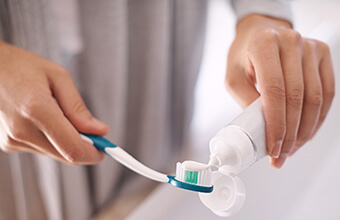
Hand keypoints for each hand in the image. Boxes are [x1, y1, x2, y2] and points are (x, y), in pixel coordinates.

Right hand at [0, 40, 108, 163]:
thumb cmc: (20, 66)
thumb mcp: (57, 77)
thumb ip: (79, 108)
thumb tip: (99, 130)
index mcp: (36, 110)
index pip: (72, 149)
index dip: (93, 154)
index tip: (105, 150)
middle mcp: (21, 131)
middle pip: (65, 155)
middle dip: (83, 146)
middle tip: (90, 129)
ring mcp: (12, 140)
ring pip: (55, 153)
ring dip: (65, 140)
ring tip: (56, 112)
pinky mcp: (8, 144)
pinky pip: (41, 148)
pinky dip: (51, 138)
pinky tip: (42, 118)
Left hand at [226, 14, 334, 167]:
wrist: (260, 32)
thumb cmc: (244, 55)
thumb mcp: (233, 76)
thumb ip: (246, 101)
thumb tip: (261, 131)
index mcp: (264, 44)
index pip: (275, 91)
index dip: (276, 124)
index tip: (273, 147)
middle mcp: (291, 42)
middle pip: (297, 98)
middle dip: (289, 133)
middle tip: (281, 154)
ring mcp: (310, 47)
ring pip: (315, 98)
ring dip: (304, 130)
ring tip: (291, 148)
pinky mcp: (322, 54)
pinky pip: (327, 92)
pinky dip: (317, 118)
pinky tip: (306, 133)